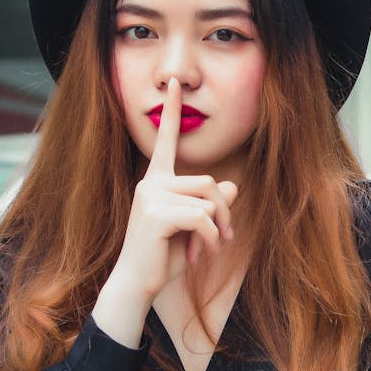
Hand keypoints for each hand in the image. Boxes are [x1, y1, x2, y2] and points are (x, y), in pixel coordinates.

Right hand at [92, 78, 237, 344]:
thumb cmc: (163, 257)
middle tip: (222, 240)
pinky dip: (210, 239)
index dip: (172, 112)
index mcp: (156, 181)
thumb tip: (232, 187)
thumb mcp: (194, 230)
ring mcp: (151, 196)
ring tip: (207, 249)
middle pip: (209, 182)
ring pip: (208, 200)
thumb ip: (211, 206)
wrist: (137, 285)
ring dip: (217, 229)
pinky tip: (199, 255)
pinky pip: (202, 218)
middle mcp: (151, 183)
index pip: (167, 141)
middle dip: (223, 213)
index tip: (175, 85)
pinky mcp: (156, 213)